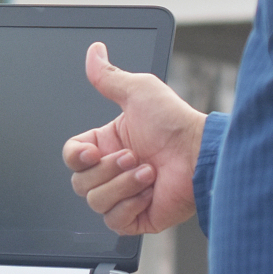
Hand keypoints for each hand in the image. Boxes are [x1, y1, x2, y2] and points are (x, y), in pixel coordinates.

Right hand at [62, 41, 208, 235]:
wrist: (200, 155)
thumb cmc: (175, 122)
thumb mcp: (138, 92)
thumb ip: (108, 76)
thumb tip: (94, 52)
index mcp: (107, 145)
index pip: (72, 157)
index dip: (76, 157)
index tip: (93, 152)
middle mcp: (113, 171)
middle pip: (79, 183)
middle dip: (107, 170)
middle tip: (134, 157)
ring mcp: (125, 195)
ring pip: (96, 202)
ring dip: (123, 186)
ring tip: (149, 172)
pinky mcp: (138, 217)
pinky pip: (114, 221)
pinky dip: (130, 206)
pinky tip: (149, 192)